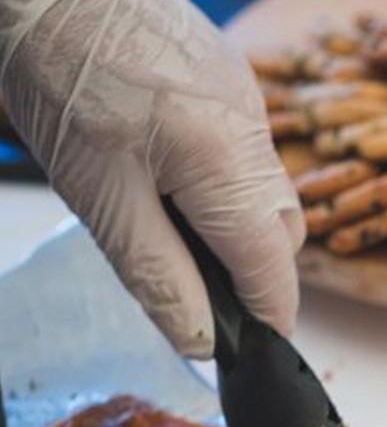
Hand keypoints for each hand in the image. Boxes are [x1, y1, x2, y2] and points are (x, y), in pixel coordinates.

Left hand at [0, 0, 303, 357]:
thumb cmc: (62, 76)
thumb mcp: (99, 196)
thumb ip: (157, 275)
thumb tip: (200, 341)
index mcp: (228, 171)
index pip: (274, 270)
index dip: (270, 318)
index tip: (258, 350)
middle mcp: (255, 136)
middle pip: (283, 233)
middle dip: (257, 272)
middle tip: (205, 292)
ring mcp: (248, 102)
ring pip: (268, 190)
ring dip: (238, 224)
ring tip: (174, 224)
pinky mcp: (231, 79)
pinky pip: (249, 149)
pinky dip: (225, 180)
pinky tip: (168, 167)